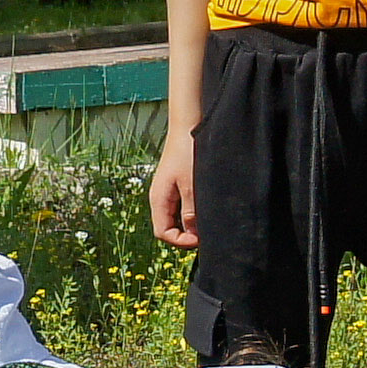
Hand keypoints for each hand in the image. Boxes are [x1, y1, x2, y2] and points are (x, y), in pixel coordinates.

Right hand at [148, 124, 200, 251]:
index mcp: (158, 200)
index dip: (180, 241)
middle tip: (206, 232)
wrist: (187, 126)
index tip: (200, 239)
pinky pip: (181, 208)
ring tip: (207, 221)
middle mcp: (160, 199)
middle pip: (168, 228)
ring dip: (190, 224)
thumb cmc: (188, 152)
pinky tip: (204, 209)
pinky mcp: (176, 186)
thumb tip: (192, 233)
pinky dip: (191, 213)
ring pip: (176, 219)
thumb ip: (190, 210)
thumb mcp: (192, 184)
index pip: (162, 233)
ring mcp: (168, 193)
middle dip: (186, 234)